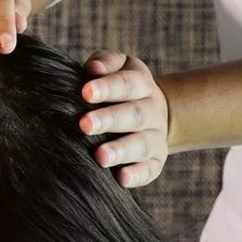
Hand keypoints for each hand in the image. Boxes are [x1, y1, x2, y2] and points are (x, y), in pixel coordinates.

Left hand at [79, 52, 166, 187]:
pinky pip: (150, 170)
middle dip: (109, 120)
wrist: (150, 112)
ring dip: (121, 150)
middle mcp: (152, 111)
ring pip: (142, 144)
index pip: (127, 84)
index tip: (85, 92)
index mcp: (141, 84)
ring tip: (100, 156)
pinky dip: (137, 175)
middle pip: (134, 115)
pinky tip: (121, 178)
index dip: (107, 88)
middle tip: (85, 125)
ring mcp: (156, 137)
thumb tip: (93, 69)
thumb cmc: (118, 88)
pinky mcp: (156, 162)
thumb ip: (104, 63)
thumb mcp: (116, 68)